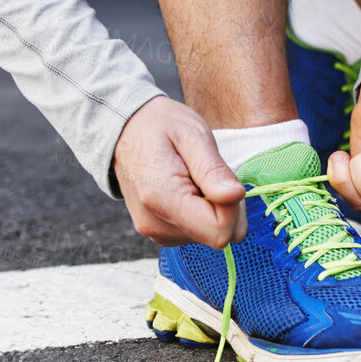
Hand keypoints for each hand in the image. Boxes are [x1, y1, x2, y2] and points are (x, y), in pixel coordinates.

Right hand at [113, 96, 246, 248]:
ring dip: (213, 207)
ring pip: (209, 234)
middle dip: (226, 207)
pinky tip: (187, 187)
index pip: (219, 231)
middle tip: (208, 174)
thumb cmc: (160, 126)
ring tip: (193, 177)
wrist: (125, 130)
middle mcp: (155, 225)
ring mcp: (155, 232)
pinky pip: (197, 231)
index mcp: (162, 199)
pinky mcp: (159, 232)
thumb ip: (213, 169)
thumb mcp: (192, 134)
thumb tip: (235, 196)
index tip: (222, 179)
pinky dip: (201, 211)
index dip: (233, 206)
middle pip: (217, 235)